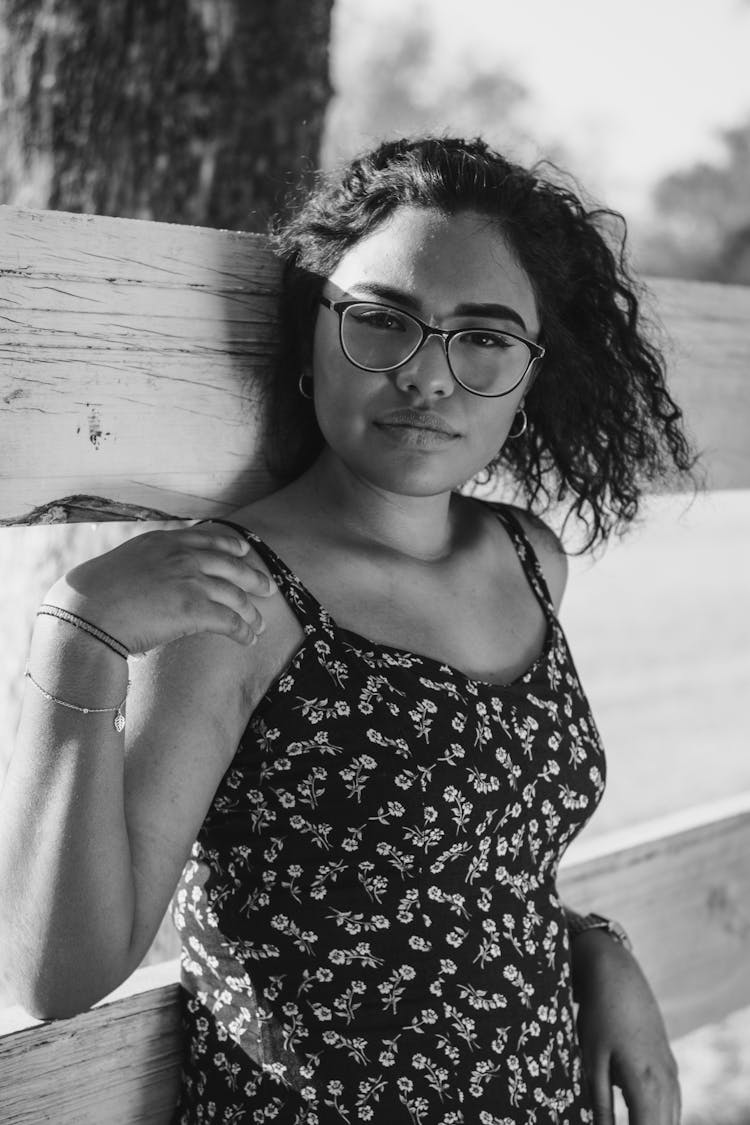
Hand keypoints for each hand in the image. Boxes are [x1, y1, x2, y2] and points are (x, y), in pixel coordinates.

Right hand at [43, 524, 276, 653]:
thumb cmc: (91, 597)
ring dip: (251, 613)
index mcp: (162, 541)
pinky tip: (248, 640)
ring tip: (260, 626)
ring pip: (235, 595)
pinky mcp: (194, 609)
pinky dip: (243, 631)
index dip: (231, 545)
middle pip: (231, 564)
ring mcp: (190, 580)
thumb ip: (145, 565)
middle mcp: (181, 555)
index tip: (244, 550)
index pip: (207, 537)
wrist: (84, 615)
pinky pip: (230, 621)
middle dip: (253, 578)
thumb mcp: (121, 564)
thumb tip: (152, 580)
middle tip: (268, 588)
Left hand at [571, 930, 680, 1124]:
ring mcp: (670, 1070)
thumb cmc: (599, 1015)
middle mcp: (665, 1079)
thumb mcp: (592, 1060)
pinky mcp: (668, 1061)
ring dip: (654, 1122)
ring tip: (632, 1116)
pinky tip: (644, 1115)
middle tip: (619, 1122)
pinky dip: (661, 1114)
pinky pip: (672, 1100)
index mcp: (646, 1083)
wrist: (617, 975)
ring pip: (671, 1116)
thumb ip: (600, 1103)